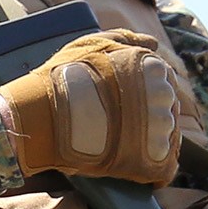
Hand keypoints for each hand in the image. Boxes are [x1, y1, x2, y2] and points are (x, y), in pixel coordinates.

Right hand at [0, 32, 181, 185]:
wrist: (40, 117)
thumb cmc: (62, 76)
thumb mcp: (91, 43)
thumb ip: (126, 39)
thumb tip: (154, 44)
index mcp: (157, 69)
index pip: (164, 83)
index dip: (142, 93)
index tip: (118, 101)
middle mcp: (166, 99)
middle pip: (167, 110)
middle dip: (147, 117)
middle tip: (114, 123)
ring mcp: (162, 132)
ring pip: (167, 138)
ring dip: (148, 141)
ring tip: (118, 143)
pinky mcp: (154, 163)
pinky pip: (165, 168)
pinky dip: (152, 169)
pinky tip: (130, 163)